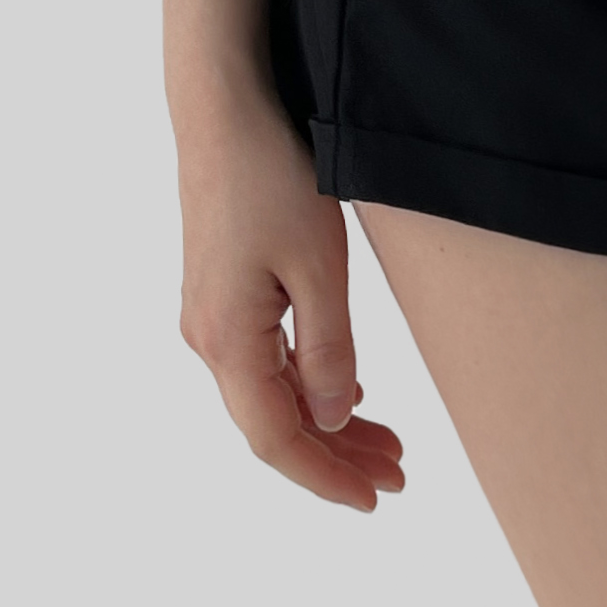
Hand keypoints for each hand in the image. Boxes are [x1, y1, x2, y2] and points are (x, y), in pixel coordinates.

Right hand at [175, 87, 405, 508]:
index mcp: (227, 340)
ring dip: (327, 423)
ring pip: (272, 393)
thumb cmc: (272, 176)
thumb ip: (328, 351)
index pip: (276, 439)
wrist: (224, 106)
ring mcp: (212, 315)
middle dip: (336, 457)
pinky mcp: (223, 292)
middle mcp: (208, 338)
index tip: (374, 500)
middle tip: (398, 476)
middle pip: (273, 423)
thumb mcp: (319, 267)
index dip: (325, 478)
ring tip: (389, 443)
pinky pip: (266, 361)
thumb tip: (331, 422)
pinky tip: (348, 395)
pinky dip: (309, 385)